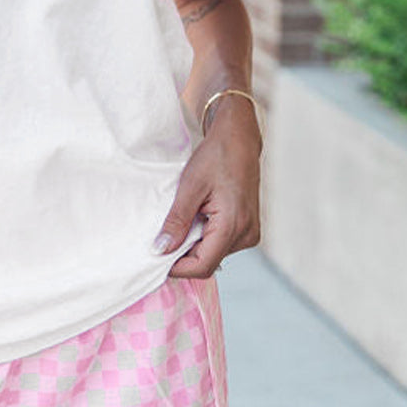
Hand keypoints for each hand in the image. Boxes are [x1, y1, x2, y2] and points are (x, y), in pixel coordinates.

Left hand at [153, 99, 261, 277]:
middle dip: (183, 255)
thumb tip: (161, 250)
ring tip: (183, 220)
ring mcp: (250, 233)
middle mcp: (246, 234)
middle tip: (164, 235)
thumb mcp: (190, 186)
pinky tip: (197, 218)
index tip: (156, 256)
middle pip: (207, 262)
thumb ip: (176, 221)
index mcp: (233, 224)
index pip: (202, 265)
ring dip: (194, 245)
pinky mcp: (248, 229)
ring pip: (214, 254)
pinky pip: (221, 244)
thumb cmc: (216, 156)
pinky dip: (204, 238)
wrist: (239, 139)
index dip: (176, 267)